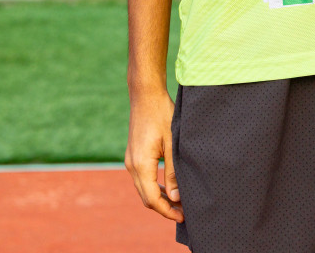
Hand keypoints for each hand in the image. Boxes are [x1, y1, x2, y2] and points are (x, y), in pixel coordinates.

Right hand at [125, 88, 182, 221]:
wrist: (145, 96)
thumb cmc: (162, 114)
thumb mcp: (172, 143)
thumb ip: (174, 171)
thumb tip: (177, 197)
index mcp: (141, 164)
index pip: (152, 198)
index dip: (167, 211)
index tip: (182, 217)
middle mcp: (132, 166)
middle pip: (146, 198)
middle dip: (163, 208)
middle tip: (183, 213)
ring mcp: (130, 161)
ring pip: (143, 189)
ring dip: (159, 198)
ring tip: (178, 203)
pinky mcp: (133, 156)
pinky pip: (142, 179)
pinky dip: (154, 187)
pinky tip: (168, 188)